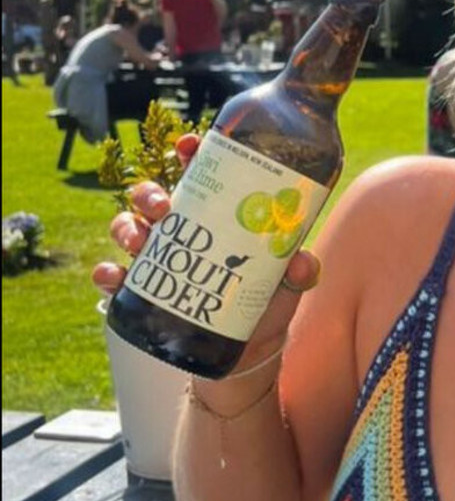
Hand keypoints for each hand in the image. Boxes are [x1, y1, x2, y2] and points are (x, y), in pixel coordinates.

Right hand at [92, 133, 320, 370]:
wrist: (248, 354)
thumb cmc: (266, 306)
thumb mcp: (287, 285)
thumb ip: (299, 271)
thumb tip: (301, 262)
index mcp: (214, 218)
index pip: (198, 176)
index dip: (189, 155)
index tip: (188, 146)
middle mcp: (180, 233)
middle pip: (153, 198)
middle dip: (150, 194)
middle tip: (163, 207)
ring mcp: (158, 260)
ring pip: (127, 228)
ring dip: (126, 227)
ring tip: (139, 240)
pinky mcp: (143, 293)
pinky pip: (113, 277)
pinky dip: (107, 273)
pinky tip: (115, 276)